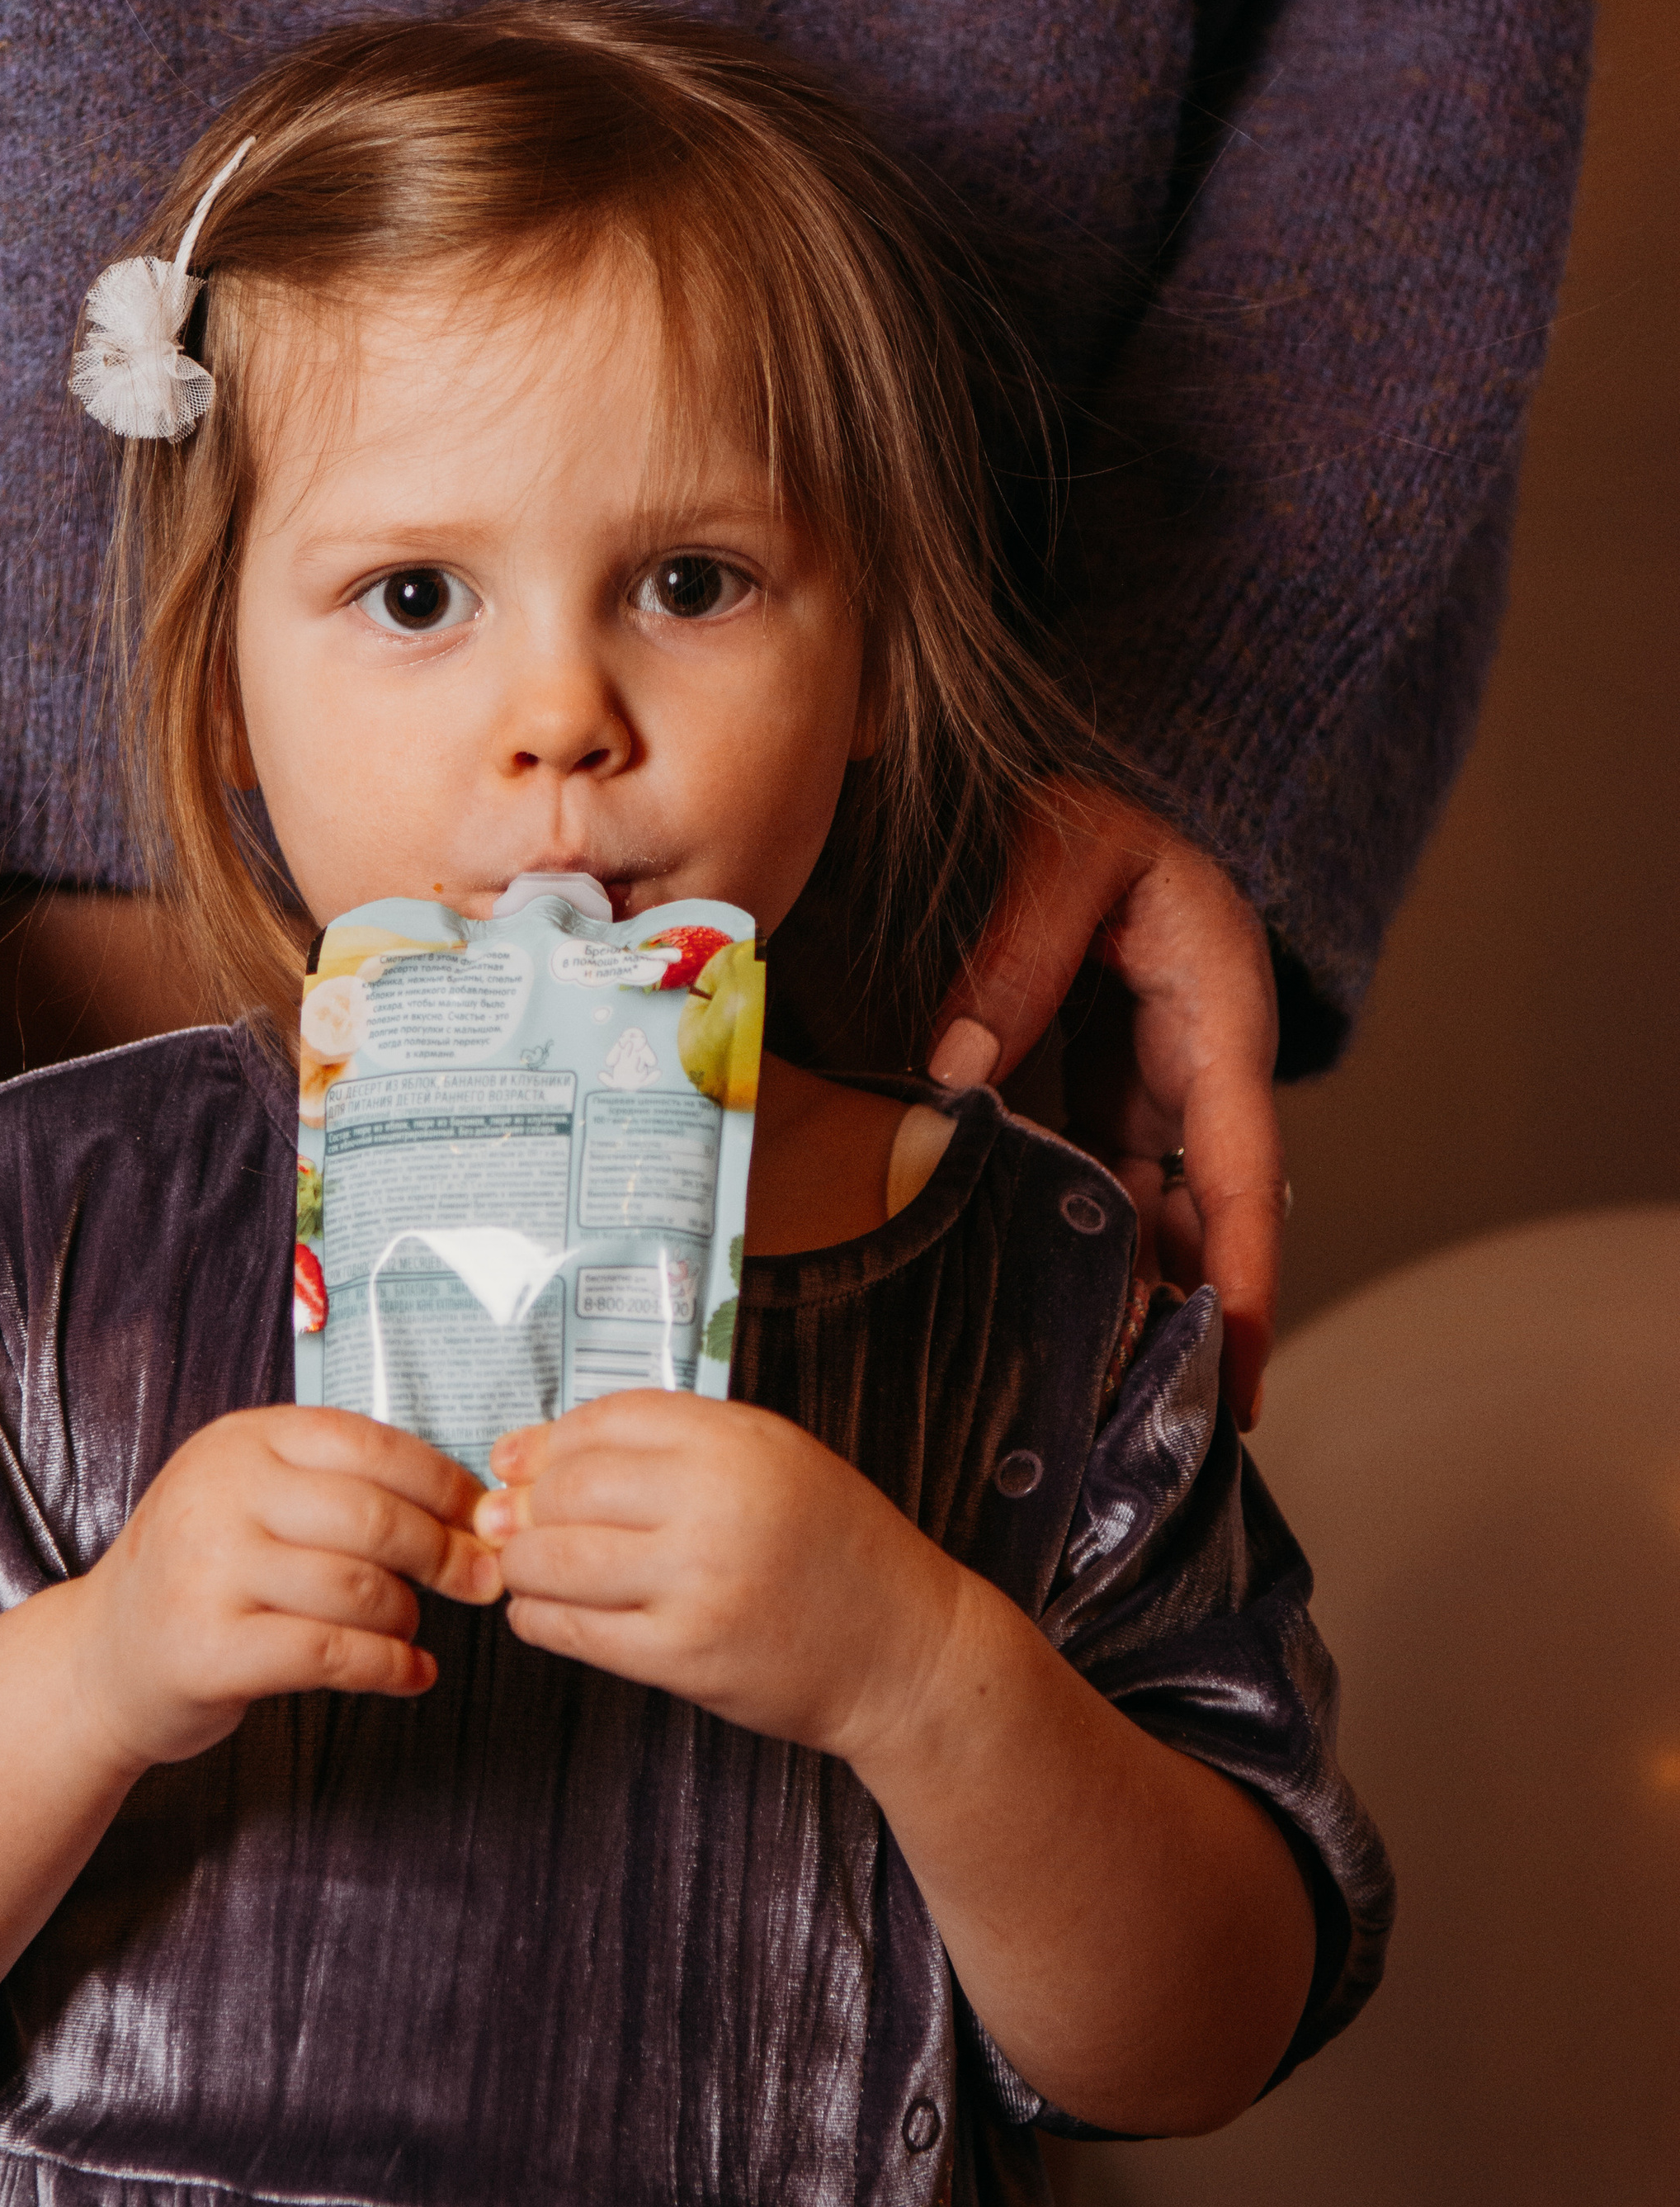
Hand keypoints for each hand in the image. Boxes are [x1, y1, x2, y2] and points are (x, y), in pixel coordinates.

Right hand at [71, 1406, 505, 1769]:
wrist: (101, 1660)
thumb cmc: (202, 1574)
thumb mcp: (252, 1497)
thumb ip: (339, 1488)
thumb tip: (469, 1509)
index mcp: (242, 1441)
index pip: (368, 1444)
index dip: (442, 1482)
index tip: (482, 1515)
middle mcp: (219, 1493)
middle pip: (372, 1517)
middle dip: (444, 1552)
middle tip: (480, 1581)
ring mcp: (207, 1570)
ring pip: (357, 1588)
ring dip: (407, 1615)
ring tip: (411, 1630)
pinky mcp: (209, 1649)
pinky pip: (331, 1654)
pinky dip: (389, 1667)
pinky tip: (410, 1674)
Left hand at [476, 1391, 956, 1759]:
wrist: (904, 1650)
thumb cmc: (836, 1548)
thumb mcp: (777, 1458)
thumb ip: (681, 1444)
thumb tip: (548, 1455)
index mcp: (738, 1442)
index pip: (606, 1420)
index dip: (547, 1439)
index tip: (516, 1457)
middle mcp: (716, 1504)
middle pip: (570, 1488)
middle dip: (524, 1504)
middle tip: (507, 1518)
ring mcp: (698, 1584)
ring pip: (557, 1561)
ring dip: (522, 1564)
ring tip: (522, 1566)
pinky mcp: (685, 1657)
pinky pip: (576, 1631)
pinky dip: (540, 1619)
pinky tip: (541, 1612)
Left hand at [929, 783, 1282, 1423]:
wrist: (1094, 783)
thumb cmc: (1094, 803)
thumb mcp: (1066, 849)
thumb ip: (1018, 950)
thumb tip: (960, 1070)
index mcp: (1218, 1013)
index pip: (1242, 1166)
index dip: (1244, 1272)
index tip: (1239, 1366)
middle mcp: (1201, 1062)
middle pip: (1205, 1213)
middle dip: (1186, 1316)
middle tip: (1142, 1422)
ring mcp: (1155, 1078)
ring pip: (1150, 1208)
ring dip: (1129, 1291)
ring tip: (1087, 1393)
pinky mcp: (1107, 1082)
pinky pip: (1100, 1175)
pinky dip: (1079, 1236)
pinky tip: (1036, 1300)